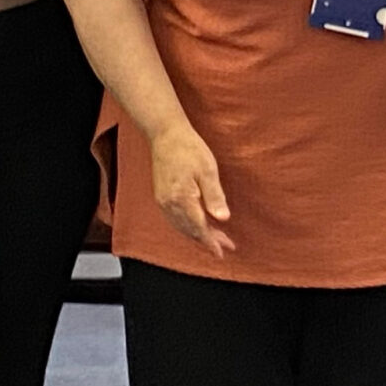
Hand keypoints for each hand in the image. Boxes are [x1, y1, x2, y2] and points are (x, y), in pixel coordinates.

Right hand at [149, 122, 233, 256]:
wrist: (165, 134)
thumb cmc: (188, 148)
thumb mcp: (208, 170)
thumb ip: (215, 196)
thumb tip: (223, 218)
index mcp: (182, 199)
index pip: (199, 228)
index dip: (211, 241)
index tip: (222, 251)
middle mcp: (169, 204)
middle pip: (190, 230)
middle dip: (207, 240)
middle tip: (225, 245)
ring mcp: (163, 201)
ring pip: (181, 227)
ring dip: (197, 235)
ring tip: (214, 239)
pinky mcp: (161, 196)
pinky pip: (174, 219)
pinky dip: (187, 226)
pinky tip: (196, 225)